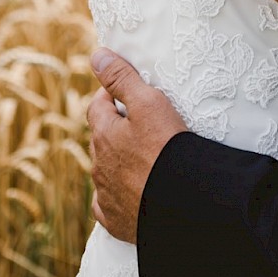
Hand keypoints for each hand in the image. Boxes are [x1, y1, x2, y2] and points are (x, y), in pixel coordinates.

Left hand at [87, 48, 186, 242]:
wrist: (180, 203)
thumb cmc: (166, 147)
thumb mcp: (148, 102)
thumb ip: (121, 77)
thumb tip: (96, 55)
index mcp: (103, 134)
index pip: (97, 106)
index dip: (110, 95)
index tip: (125, 92)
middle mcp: (99, 165)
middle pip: (100, 139)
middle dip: (114, 128)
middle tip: (139, 122)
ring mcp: (106, 195)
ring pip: (104, 171)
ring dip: (117, 160)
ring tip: (142, 156)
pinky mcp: (117, 221)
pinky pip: (108, 205)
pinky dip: (116, 195)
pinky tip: (130, 192)